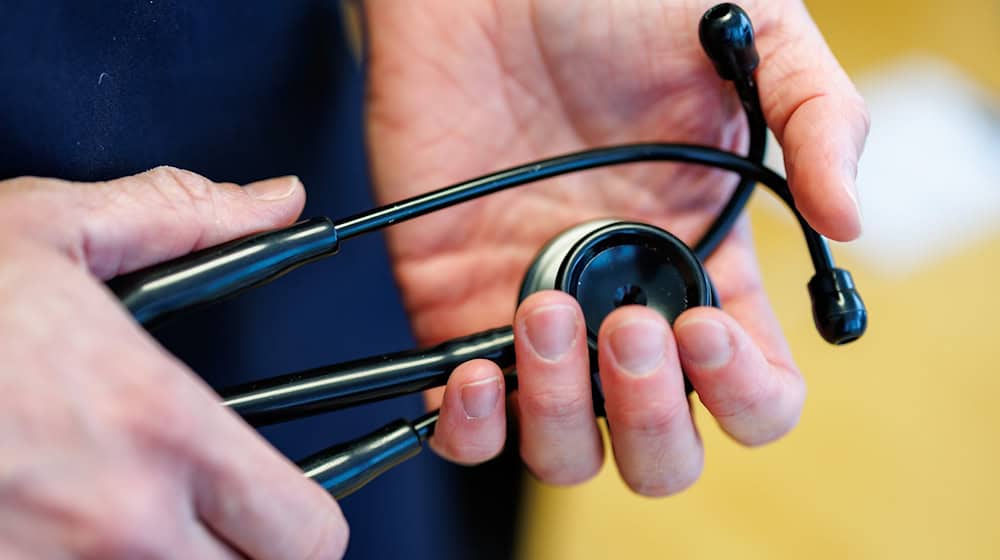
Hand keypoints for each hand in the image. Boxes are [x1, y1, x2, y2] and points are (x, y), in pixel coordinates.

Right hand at [0, 168, 347, 557]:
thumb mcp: (54, 231)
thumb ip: (185, 218)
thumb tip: (272, 202)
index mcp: (156, 427)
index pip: (306, 531)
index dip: (307, 523)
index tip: (288, 508)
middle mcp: (114, 525)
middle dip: (248, 556)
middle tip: (215, 522)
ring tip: (136, 526)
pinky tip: (65, 537)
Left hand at [365, 0, 868, 493]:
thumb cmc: (618, 7)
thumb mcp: (751, 43)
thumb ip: (818, 120)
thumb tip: (849, 222)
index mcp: (704, 269)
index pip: (752, 393)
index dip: (742, 391)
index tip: (701, 327)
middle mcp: (624, 310)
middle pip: (661, 450)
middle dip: (651, 416)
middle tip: (626, 325)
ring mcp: (540, 322)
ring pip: (565, 449)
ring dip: (559, 412)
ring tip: (543, 309)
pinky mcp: (456, 310)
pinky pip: (465, 426)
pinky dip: (469, 430)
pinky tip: (477, 375)